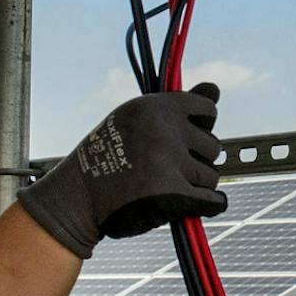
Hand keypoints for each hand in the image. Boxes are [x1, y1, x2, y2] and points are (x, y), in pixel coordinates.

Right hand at [20, 84, 225, 258]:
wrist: (79, 196)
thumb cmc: (111, 156)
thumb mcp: (138, 120)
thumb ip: (180, 106)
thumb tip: (216, 88)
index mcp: (156, 106)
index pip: (207, 109)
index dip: (199, 127)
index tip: (182, 138)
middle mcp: (165, 130)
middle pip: (212, 146)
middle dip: (195, 160)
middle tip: (165, 168)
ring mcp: (169, 162)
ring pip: (211, 176)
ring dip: (195, 185)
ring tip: (165, 186)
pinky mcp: (173, 194)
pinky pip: (213, 201)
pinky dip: (207, 206)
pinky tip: (188, 205)